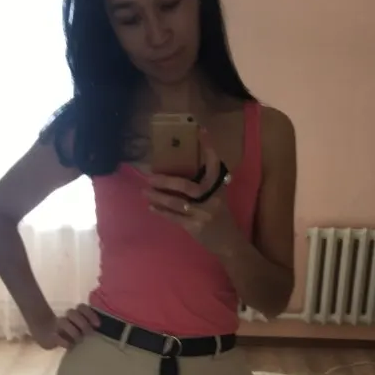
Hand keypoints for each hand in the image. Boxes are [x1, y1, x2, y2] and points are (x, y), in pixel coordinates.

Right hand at [31, 304, 99, 349]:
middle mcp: (66, 318)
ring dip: (73, 331)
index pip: (82, 308)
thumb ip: (88, 327)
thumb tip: (99, 331)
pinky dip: (64, 342)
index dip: (90, 314)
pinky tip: (70, 346)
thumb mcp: (81, 330)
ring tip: (78, 340)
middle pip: (73, 313)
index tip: (97, 325)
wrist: (47, 335)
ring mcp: (57, 326)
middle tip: (88, 334)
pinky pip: (57, 337)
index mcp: (75, 315)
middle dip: (82, 323)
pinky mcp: (51, 337)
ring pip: (63, 321)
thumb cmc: (70, 334)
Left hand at [146, 131, 239, 254]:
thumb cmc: (221, 219)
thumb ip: (206, 185)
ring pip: (176, 202)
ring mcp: (203, 214)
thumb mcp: (218, 198)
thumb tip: (184, 172)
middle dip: (166, 181)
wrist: (229, 244)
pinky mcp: (195, 227)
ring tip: (145, 191)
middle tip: (150, 176)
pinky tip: (151, 206)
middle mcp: (212, 199)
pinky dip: (161, 211)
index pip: (214, 165)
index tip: (200, 130)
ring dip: (158, 196)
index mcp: (218, 189)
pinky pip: (174, 217)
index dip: (208, 148)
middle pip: (186, 185)